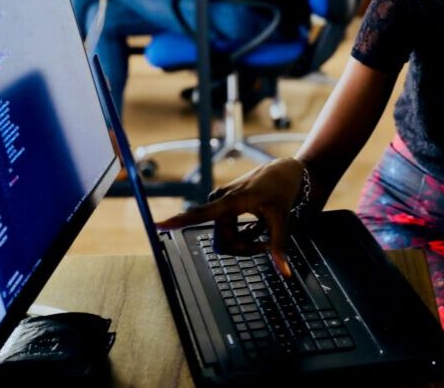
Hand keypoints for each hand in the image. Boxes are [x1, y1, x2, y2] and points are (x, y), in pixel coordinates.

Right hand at [157, 158, 306, 275]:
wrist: (283, 171)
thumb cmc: (282, 190)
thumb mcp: (282, 219)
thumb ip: (279, 246)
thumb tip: (285, 272)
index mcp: (232, 200)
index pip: (202, 213)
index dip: (180, 220)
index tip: (158, 224)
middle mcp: (220, 199)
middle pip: (223, 241)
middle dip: (245, 248)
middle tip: (266, 245)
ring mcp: (220, 201)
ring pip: (225, 239)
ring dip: (245, 242)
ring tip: (263, 232)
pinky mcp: (222, 204)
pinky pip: (227, 231)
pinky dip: (244, 235)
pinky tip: (256, 226)